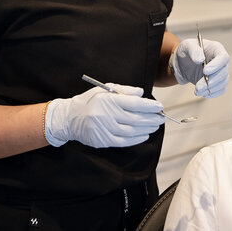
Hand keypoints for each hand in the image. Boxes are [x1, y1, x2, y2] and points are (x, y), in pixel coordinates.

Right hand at [44, 83, 164, 147]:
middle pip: (135, 118)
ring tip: (155, 126)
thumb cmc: (90, 101)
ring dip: (146, 129)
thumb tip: (141, 93)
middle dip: (151, 118)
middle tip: (161, 117)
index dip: (149, 106)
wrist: (69, 118)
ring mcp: (104, 129)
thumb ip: (124, 90)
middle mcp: (106, 115)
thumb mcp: (105, 90)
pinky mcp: (103, 140)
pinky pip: (123, 141)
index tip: (159, 107)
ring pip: (131, 131)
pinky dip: (136, 139)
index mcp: (108, 100)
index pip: (134, 103)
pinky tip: (144, 135)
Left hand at [171, 38, 229, 97]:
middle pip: (224, 72)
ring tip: (197, 91)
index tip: (205, 71)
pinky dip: (213, 93)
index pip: (223, 57)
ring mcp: (220, 72)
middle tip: (198, 87)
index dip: (216, 65)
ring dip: (210, 89)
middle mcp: (221, 61)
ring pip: (223, 82)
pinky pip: (220, 89)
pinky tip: (203, 93)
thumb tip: (200, 60)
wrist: (182, 62)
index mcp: (216, 49)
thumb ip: (193, 50)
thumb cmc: (187, 50)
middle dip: (212, 81)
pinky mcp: (217, 82)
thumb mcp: (186, 46)